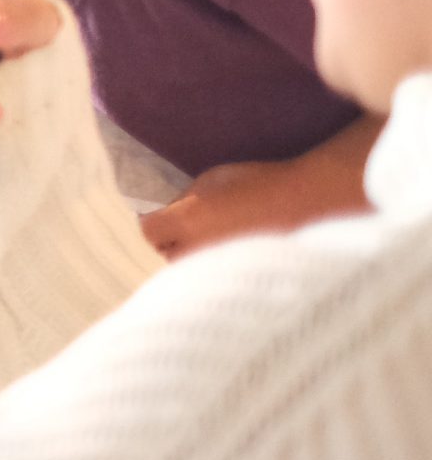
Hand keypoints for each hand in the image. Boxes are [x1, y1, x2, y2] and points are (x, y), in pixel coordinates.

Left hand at [140, 155, 366, 258]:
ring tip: (219, 241)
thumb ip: (184, 199)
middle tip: (193, 227)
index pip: (148, 230)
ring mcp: (218, 269)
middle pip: (167, 253)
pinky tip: (234, 255)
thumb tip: (170, 212)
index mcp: (186, 220)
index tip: (165, 214)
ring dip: (196, 257)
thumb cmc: (261, 184)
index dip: (155, 220)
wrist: (311, 203)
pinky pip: (215, 278)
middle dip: (173, 241)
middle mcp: (196, 249)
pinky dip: (218, 269)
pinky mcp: (239, 280)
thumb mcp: (213, 179)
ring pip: (192, 269)